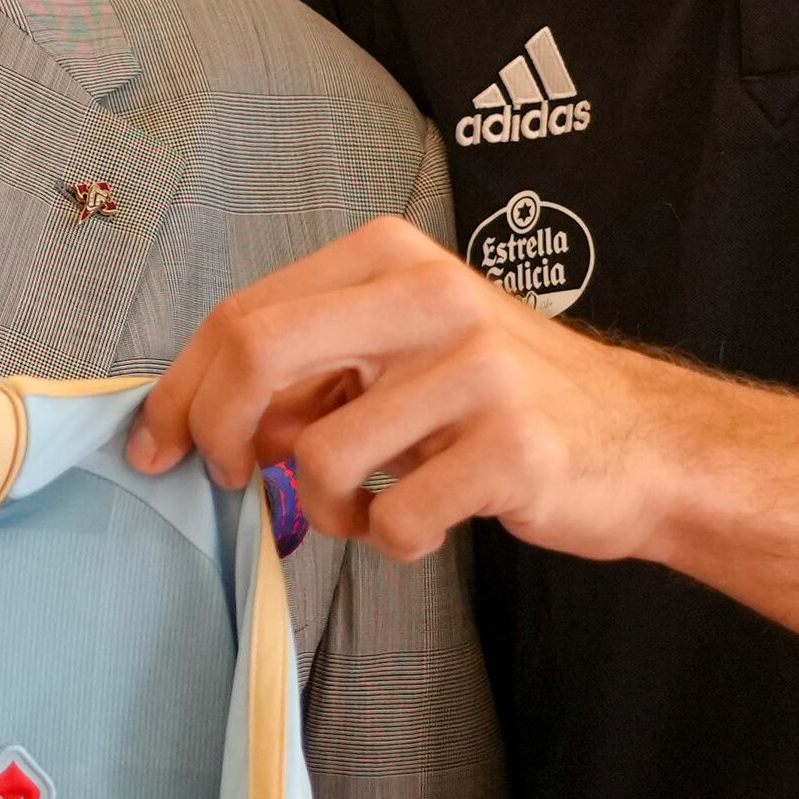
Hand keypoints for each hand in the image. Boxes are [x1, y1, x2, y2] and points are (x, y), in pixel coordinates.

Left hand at [132, 216, 681, 563]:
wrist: (640, 441)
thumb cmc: (497, 400)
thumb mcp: (399, 354)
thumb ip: (308, 369)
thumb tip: (204, 420)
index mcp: (391, 258)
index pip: (242, 314)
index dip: (180, 389)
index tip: (158, 444)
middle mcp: (431, 296)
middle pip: (258, 354)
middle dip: (219, 432)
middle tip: (236, 479)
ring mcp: (476, 369)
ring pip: (322, 456)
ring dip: (327, 507)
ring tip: (371, 504)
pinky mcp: (512, 447)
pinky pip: (395, 519)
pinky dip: (393, 540)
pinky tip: (427, 521)